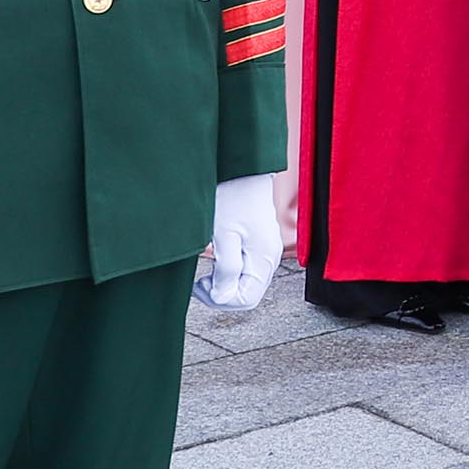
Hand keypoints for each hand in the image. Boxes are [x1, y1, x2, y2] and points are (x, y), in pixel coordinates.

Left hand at [194, 171, 286, 310]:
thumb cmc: (231, 195)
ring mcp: (266, 250)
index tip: (200, 285)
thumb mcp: (223, 235)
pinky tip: (216, 259)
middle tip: (199, 282)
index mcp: (264, 258)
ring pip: (245, 283)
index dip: (219, 299)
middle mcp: (270, 257)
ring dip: (224, 283)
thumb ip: (226, 269)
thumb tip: (222, 295)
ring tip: (206, 270)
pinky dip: (229, 271)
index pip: (246, 300)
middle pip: (247, 294)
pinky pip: (246, 270)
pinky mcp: (259, 243)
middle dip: (221, 293)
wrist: (241, 168)